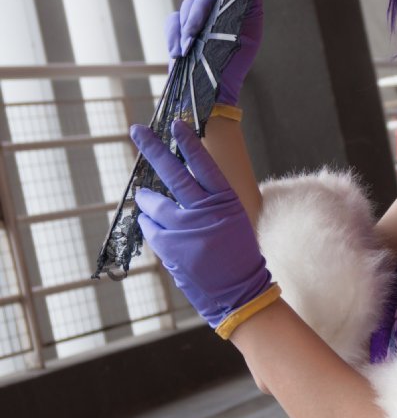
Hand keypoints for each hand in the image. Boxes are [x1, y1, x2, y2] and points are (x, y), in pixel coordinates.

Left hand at [131, 118, 276, 331]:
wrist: (238, 292)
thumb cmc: (235, 254)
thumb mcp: (231, 219)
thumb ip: (207, 200)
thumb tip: (175, 181)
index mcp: (225, 201)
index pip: (203, 163)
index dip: (188, 142)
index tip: (175, 125)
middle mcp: (204, 210)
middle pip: (172, 172)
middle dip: (151, 148)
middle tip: (136, 130)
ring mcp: (183, 228)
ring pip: (152, 201)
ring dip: (146, 200)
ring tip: (148, 203)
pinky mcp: (167, 246)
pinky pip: (148, 226)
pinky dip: (148, 224)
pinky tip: (157, 230)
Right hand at [165, 0, 263, 108]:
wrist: (209, 93)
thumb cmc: (232, 68)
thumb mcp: (249, 37)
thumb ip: (252, 7)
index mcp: (236, 12)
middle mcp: (217, 13)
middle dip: (195, 16)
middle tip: (192, 38)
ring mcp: (198, 22)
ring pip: (185, 7)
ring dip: (184, 29)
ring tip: (185, 52)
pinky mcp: (181, 32)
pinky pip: (171, 21)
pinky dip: (173, 36)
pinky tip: (177, 53)